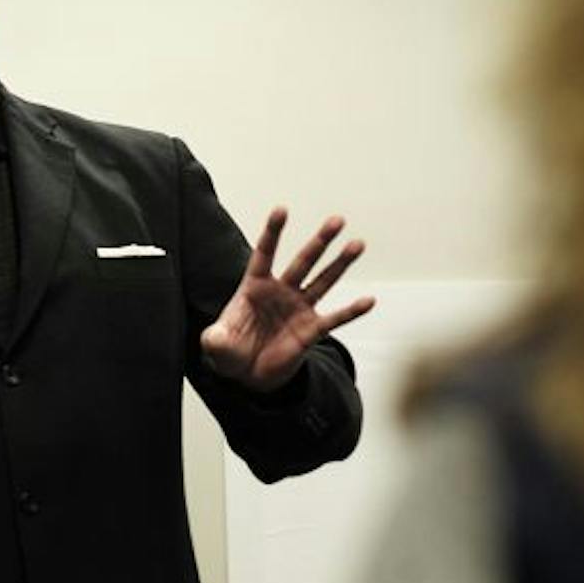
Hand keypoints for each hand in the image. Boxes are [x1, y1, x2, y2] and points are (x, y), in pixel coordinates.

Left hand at [200, 208, 374, 392]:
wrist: (250, 373)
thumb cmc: (231, 351)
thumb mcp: (218, 345)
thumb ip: (216, 340)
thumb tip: (214, 339)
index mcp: (255, 286)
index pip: (265, 254)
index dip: (273, 233)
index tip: (282, 209)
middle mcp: (281, 291)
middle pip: (303, 261)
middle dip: (319, 241)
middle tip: (337, 220)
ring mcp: (299, 308)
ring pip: (323, 281)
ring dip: (340, 264)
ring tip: (357, 244)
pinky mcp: (312, 329)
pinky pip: (335, 318)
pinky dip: (351, 311)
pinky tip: (369, 301)